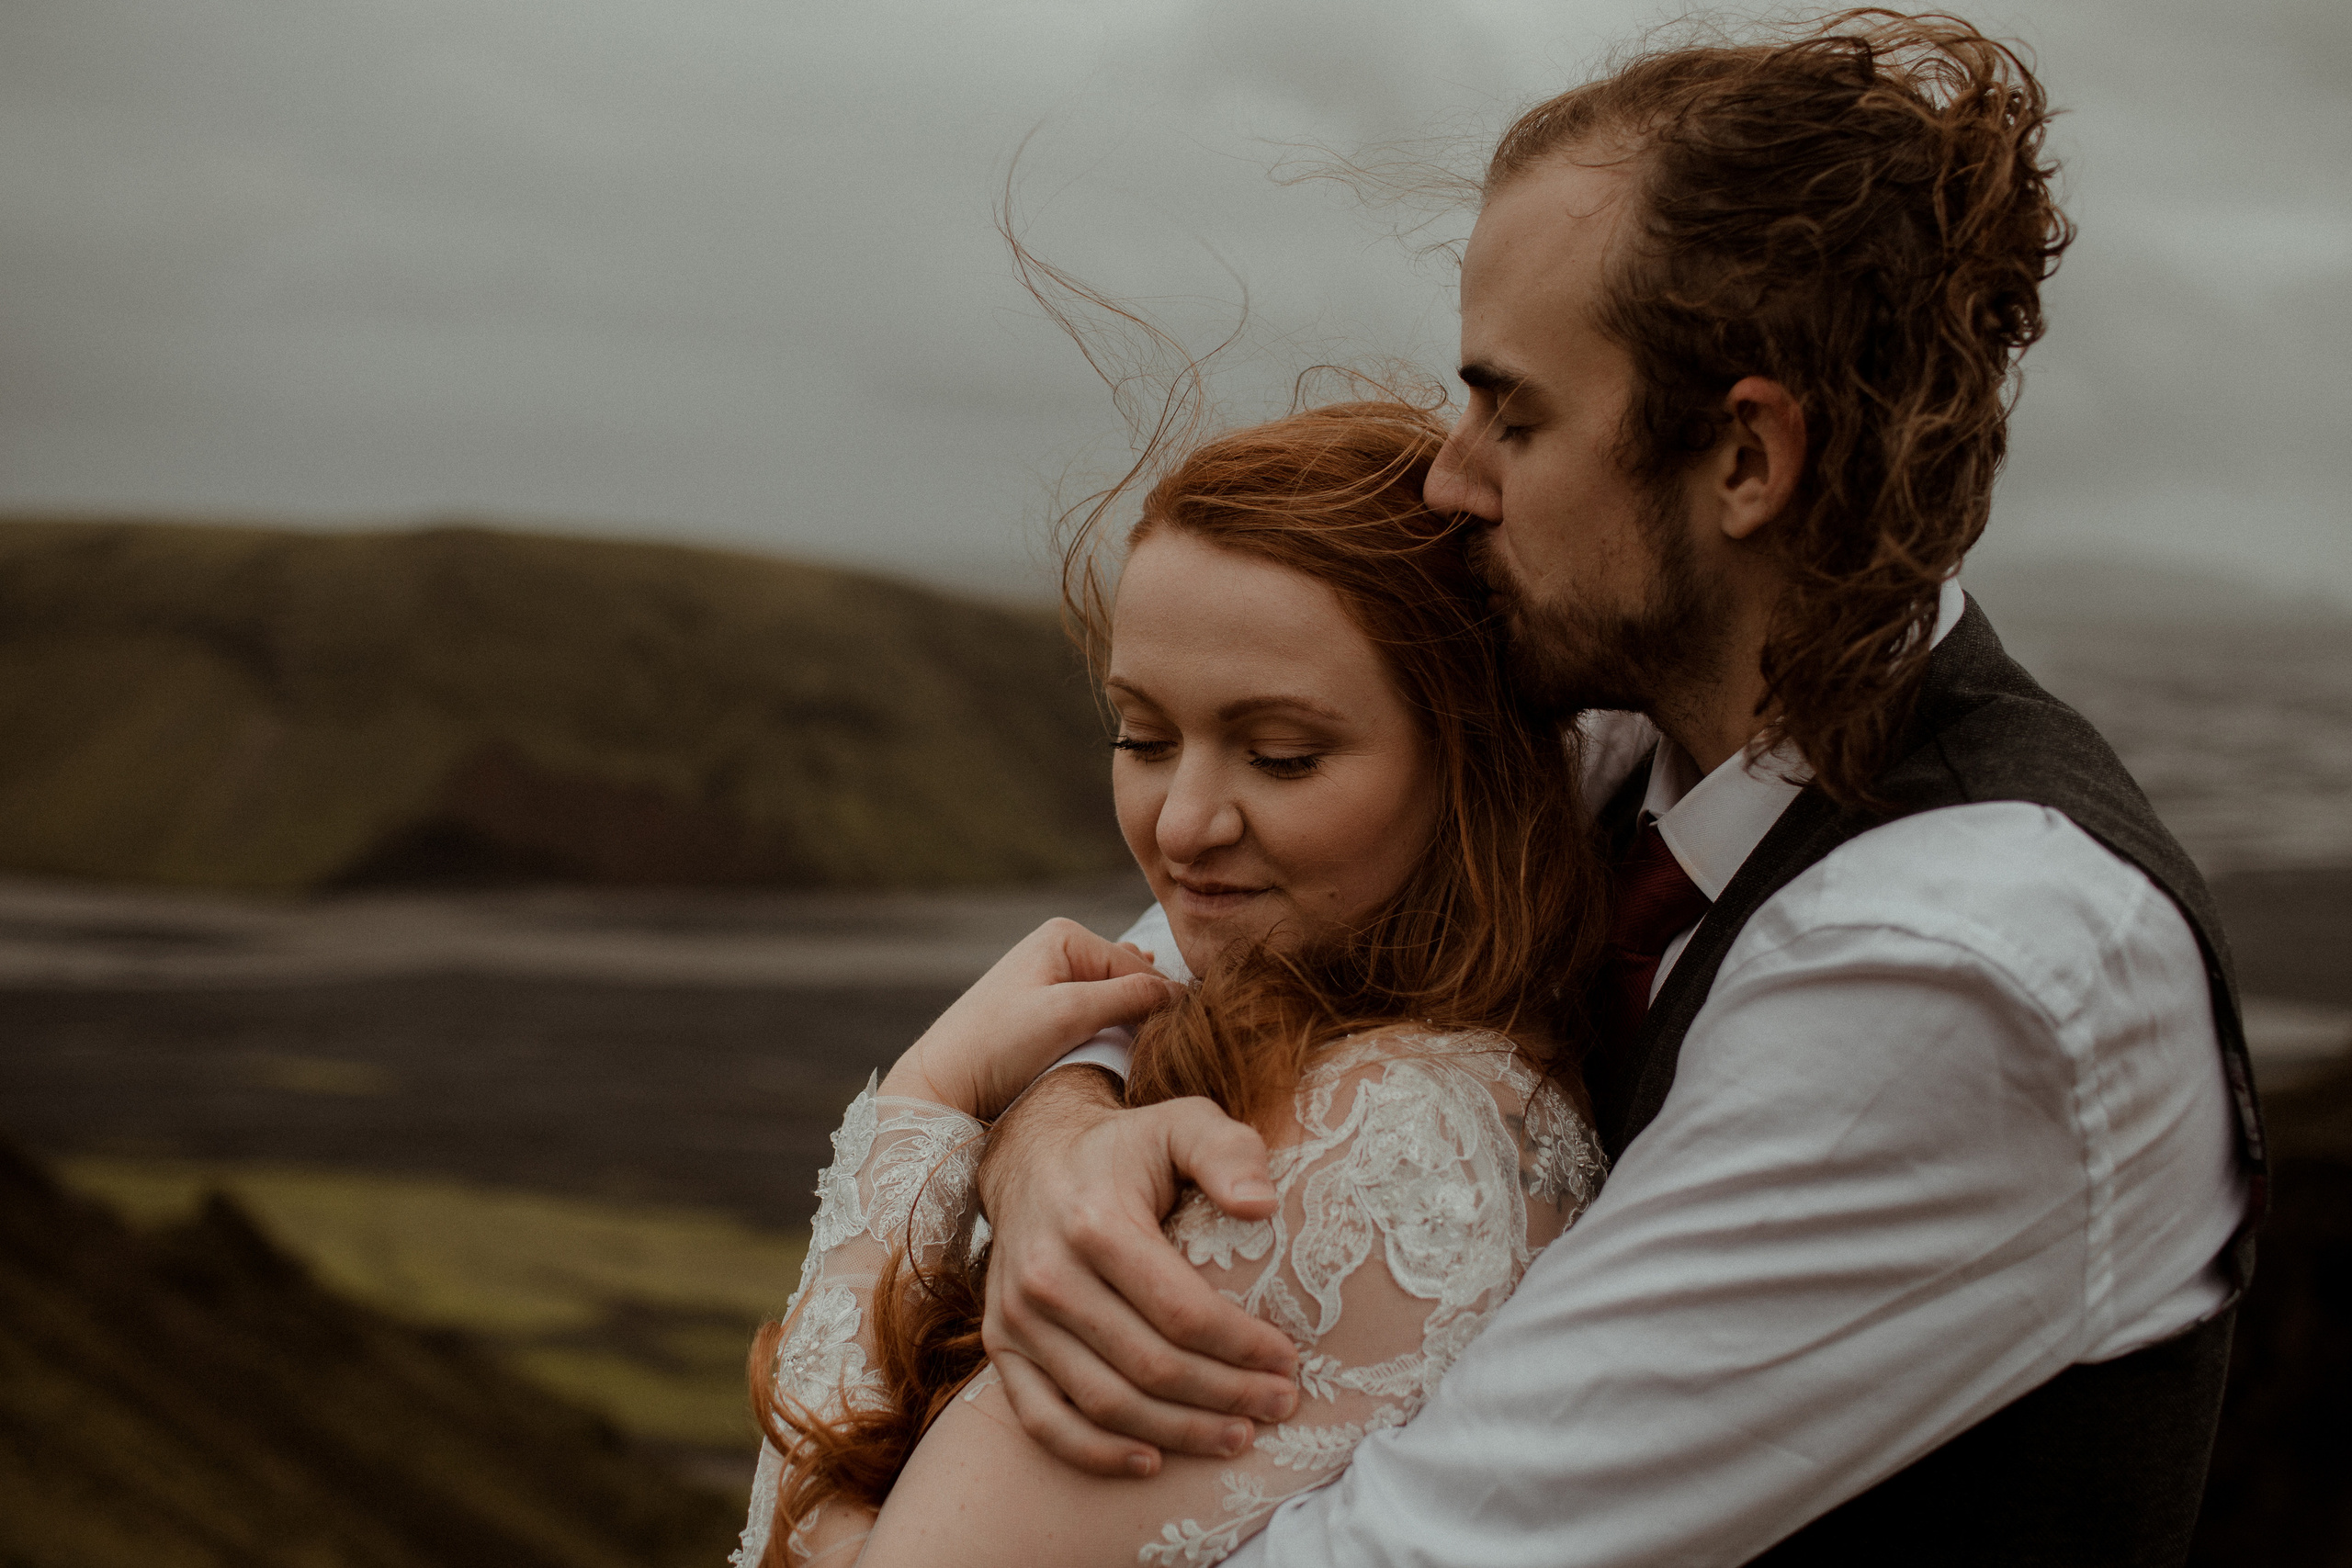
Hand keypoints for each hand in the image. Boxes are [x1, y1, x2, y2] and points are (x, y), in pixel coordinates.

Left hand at [880, 918, 1177, 1120]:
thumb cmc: (998, 1044)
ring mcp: (1051, 981)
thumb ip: (1130, 996)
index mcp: (1066, 935)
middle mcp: (1060, 950)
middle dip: (1146, 1012)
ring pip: (1115, 1003)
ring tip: (1147, 1057)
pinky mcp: (1045, 1013)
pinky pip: (1096, 1019)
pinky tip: (1123, 1052)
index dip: (1164, 1004)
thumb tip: (1182, 992)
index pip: (1139, 967)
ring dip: (1130, 1027)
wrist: (943, 1085)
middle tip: (1170, 1051)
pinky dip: (1111, 1034)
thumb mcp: (1070, 1014)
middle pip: (1129, 982)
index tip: (1186, 1042)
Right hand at [977, 1068, 1300, 1476]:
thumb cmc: (1126, 1149)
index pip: (1182, 1310)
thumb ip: (1227, 1152)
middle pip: (1150, 1365)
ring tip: (1237, 1436)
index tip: (1288, 1359)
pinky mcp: (1000, 1343)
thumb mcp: (1181, 1123)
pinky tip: (1152, 1461)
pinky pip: (1043, 1420)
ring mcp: (1017, 1316)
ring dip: (1178, 1431)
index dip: (1241, 1346)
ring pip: (1106, 1402)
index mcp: (1095, 1222)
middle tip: (1280, 1403)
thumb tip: (1262, 1206)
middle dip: (1225, 1394)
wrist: (1032, 1156)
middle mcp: (1047, 1274)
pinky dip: (1096, 1453)